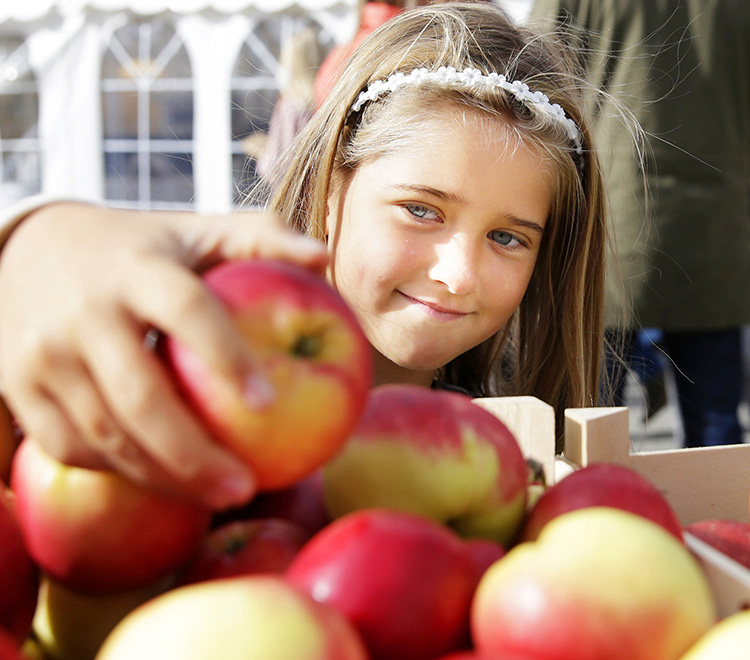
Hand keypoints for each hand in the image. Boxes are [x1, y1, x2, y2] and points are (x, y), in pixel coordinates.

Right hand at [0, 202, 328, 509]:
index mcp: (137, 268)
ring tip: (221, 497)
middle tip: (247, 487)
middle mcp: (83, 312)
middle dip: (196, 454)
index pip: (187, 310)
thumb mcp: (195, 231)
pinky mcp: (16, 387)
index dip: (227, 356)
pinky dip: (120, 472)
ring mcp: (41, 355)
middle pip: (140, 397)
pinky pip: (70, 447)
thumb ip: (260, 238)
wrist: (27, 249)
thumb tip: (324, 257)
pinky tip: (166, 481)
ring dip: (164, 478)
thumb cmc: (139, 248)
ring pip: (105, 435)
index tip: (271, 403)